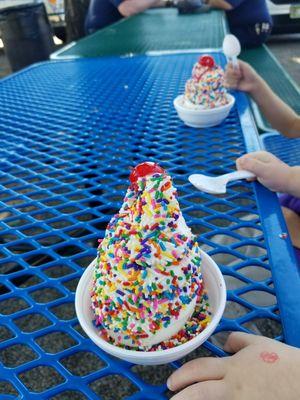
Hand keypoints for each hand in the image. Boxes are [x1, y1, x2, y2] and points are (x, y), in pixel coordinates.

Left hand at [167, 332, 299, 399]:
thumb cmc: (282, 361)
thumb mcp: (259, 343)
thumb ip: (237, 340)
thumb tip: (224, 343)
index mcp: (232, 367)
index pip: (199, 370)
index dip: (182, 375)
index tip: (171, 382)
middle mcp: (232, 388)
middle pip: (198, 394)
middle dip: (180, 399)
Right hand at [224, 60, 261, 93]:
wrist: (253, 84)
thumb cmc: (251, 74)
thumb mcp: (245, 65)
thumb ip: (238, 62)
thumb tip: (231, 60)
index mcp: (234, 67)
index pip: (226, 66)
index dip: (231, 69)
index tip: (238, 70)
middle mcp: (231, 73)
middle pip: (225, 73)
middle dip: (234, 75)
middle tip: (241, 76)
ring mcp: (231, 79)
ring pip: (226, 79)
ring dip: (234, 80)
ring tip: (239, 80)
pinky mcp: (231, 86)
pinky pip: (227, 85)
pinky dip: (232, 85)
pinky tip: (237, 85)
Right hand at [236, 151, 291, 192]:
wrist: (288, 182)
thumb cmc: (278, 177)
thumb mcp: (264, 171)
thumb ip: (252, 165)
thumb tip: (240, 161)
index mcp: (258, 155)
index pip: (241, 159)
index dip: (241, 168)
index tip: (247, 175)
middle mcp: (258, 158)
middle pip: (243, 164)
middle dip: (245, 172)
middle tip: (253, 177)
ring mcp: (259, 164)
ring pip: (246, 169)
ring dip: (248, 176)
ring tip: (257, 179)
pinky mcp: (260, 170)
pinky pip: (250, 173)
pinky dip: (251, 178)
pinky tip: (257, 180)